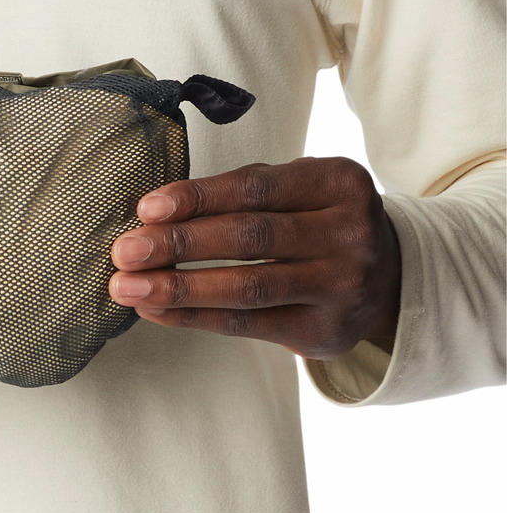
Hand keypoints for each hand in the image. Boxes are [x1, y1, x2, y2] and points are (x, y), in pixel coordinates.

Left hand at [108, 157, 402, 360]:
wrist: (387, 281)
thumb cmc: (318, 225)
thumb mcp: (300, 192)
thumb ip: (242, 196)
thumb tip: (154, 216)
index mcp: (339, 182)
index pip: (256, 187)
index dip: (197, 197)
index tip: (147, 209)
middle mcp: (349, 233)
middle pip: (250, 237)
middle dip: (179, 244)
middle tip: (125, 251)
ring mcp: (342, 286)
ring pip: (248, 287)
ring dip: (179, 288)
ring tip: (129, 287)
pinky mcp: (324, 331)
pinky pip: (247, 324)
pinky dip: (194, 317)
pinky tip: (155, 311)